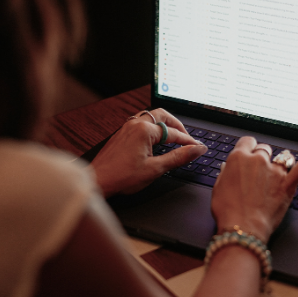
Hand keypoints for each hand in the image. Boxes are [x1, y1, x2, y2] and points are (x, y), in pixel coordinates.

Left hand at [91, 109, 206, 196]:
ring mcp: (127, 127)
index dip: (189, 141)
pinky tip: (156, 139)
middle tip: (188, 138)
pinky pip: (142, 122)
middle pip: (163, 116)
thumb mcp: (155, 169)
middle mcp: (135, 123)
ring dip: (165, 124)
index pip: (174, 133)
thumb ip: (178, 157)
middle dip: (178, 126)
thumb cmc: (122, 176)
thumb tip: (196, 150)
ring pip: (152, 117)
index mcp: (144, 130)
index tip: (199, 147)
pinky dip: (154, 127)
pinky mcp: (122, 133)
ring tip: (174, 136)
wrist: (98, 180)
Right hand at [211, 137, 297, 242]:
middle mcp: (258, 160)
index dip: (247, 149)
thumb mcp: (218, 188)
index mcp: (238, 158)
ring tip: (274, 173)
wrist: (242, 228)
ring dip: (278, 162)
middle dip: (261, 158)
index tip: (246, 155)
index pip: (247, 142)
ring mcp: (275, 172)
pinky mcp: (288, 185)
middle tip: (256, 174)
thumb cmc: (228, 211)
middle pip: (264, 149)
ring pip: (282, 157)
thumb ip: (225, 173)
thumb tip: (228, 166)